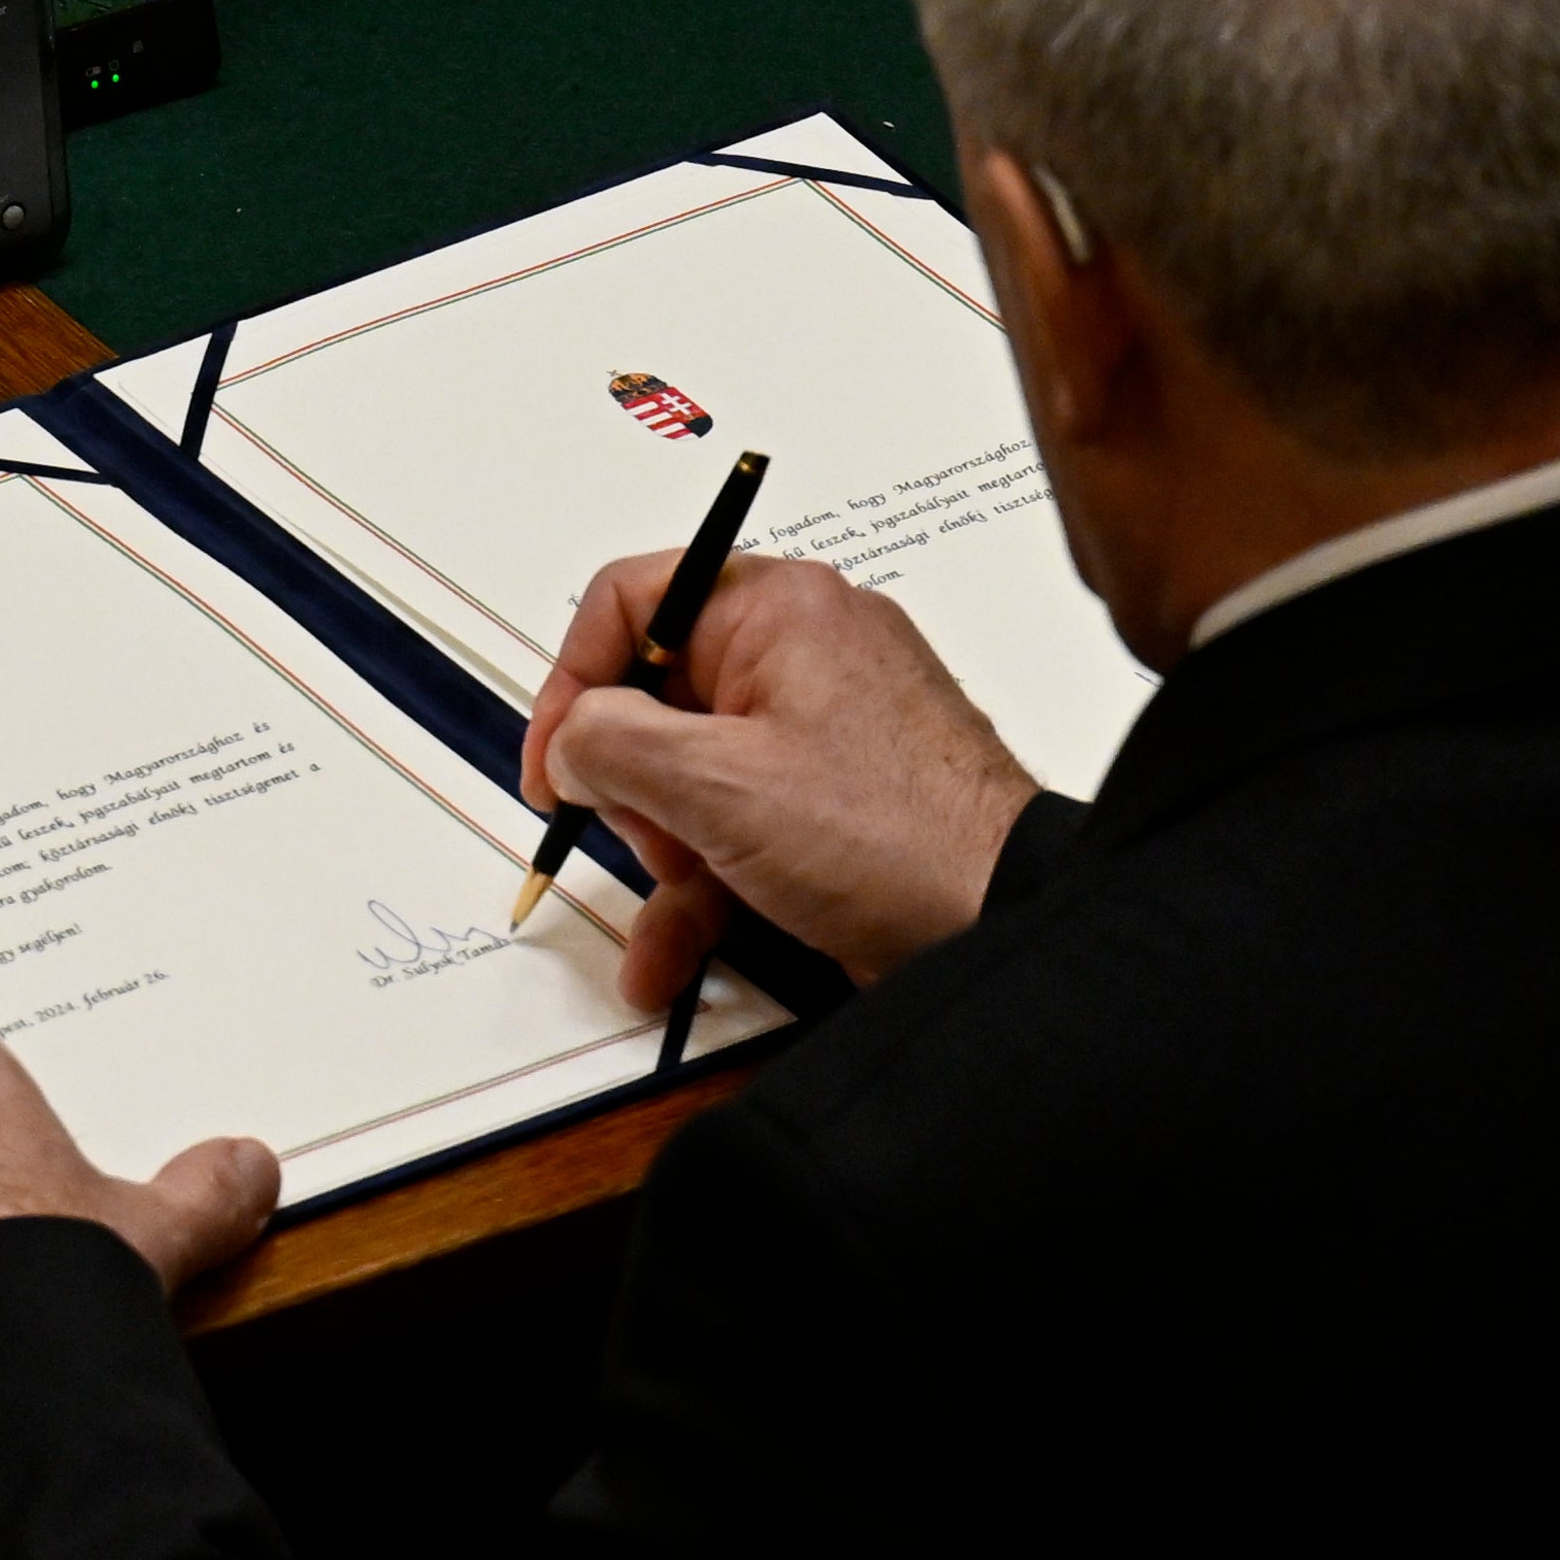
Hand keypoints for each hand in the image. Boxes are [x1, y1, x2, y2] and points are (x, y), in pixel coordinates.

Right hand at [524, 553, 1037, 1007]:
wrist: (1004, 923)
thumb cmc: (894, 834)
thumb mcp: (717, 782)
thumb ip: (612, 743)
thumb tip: (573, 740)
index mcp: (778, 609)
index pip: (633, 601)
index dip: (572, 681)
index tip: (554, 762)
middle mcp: (801, 655)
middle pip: (655, 699)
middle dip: (632, 790)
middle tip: (646, 838)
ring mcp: (819, 733)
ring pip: (691, 778)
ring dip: (661, 858)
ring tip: (670, 919)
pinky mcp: (833, 805)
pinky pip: (739, 828)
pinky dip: (702, 891)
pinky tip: (669, 958)